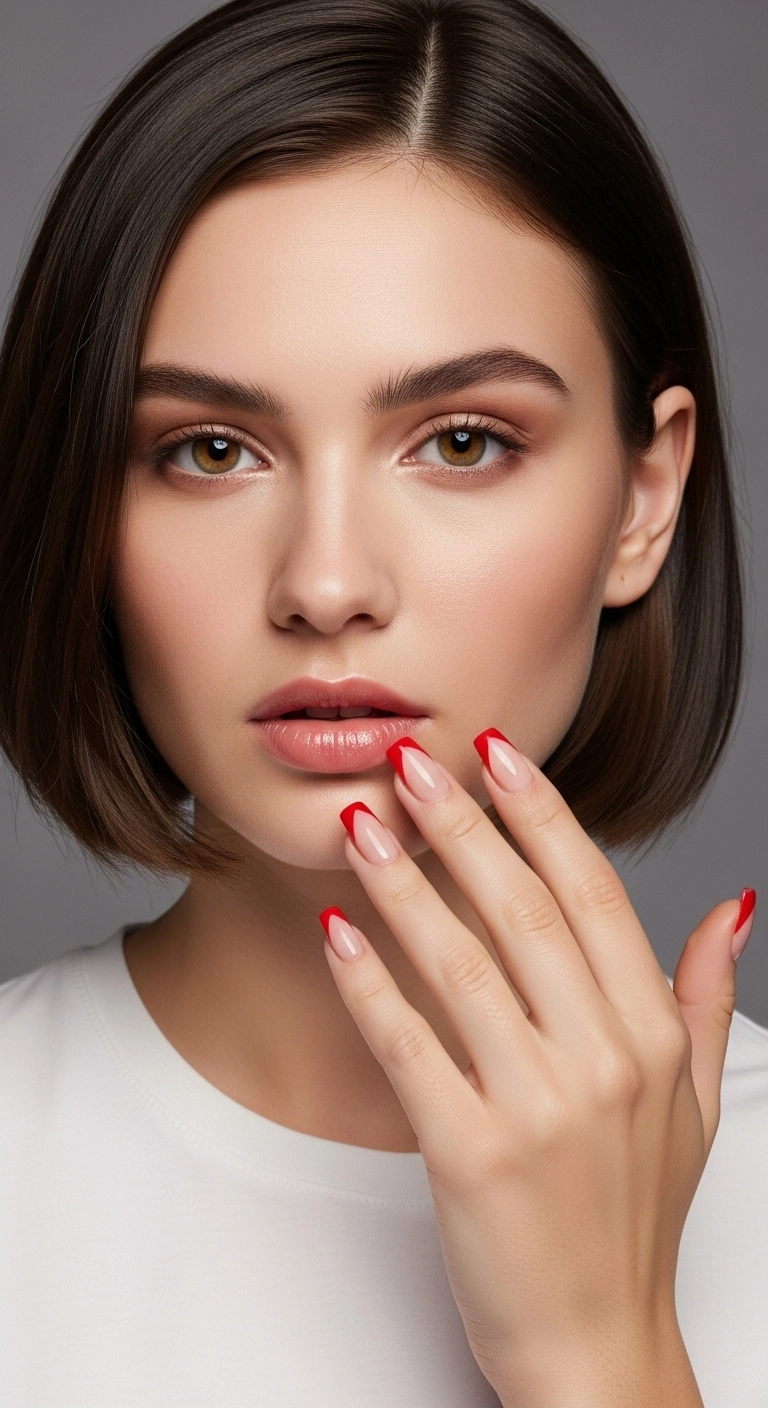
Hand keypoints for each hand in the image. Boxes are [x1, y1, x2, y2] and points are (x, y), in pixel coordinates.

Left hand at [320, 730, 754, 1406]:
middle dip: (461, 823)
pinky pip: (407, 1047)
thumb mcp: (698, 1105)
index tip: (499, 755)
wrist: (598, 1347)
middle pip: (522, 910)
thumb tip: (733, 907)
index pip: (594, 894)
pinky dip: (369, 983)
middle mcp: (601, 1061)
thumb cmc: (635, 1219)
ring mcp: (538, 1108)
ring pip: (460, 964)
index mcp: (652, 1037)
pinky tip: (337, 931)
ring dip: (404, 882)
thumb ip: (706, 996)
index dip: (542, 815)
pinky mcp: (470, 1155)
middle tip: (411, 761)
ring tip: (363, 823)